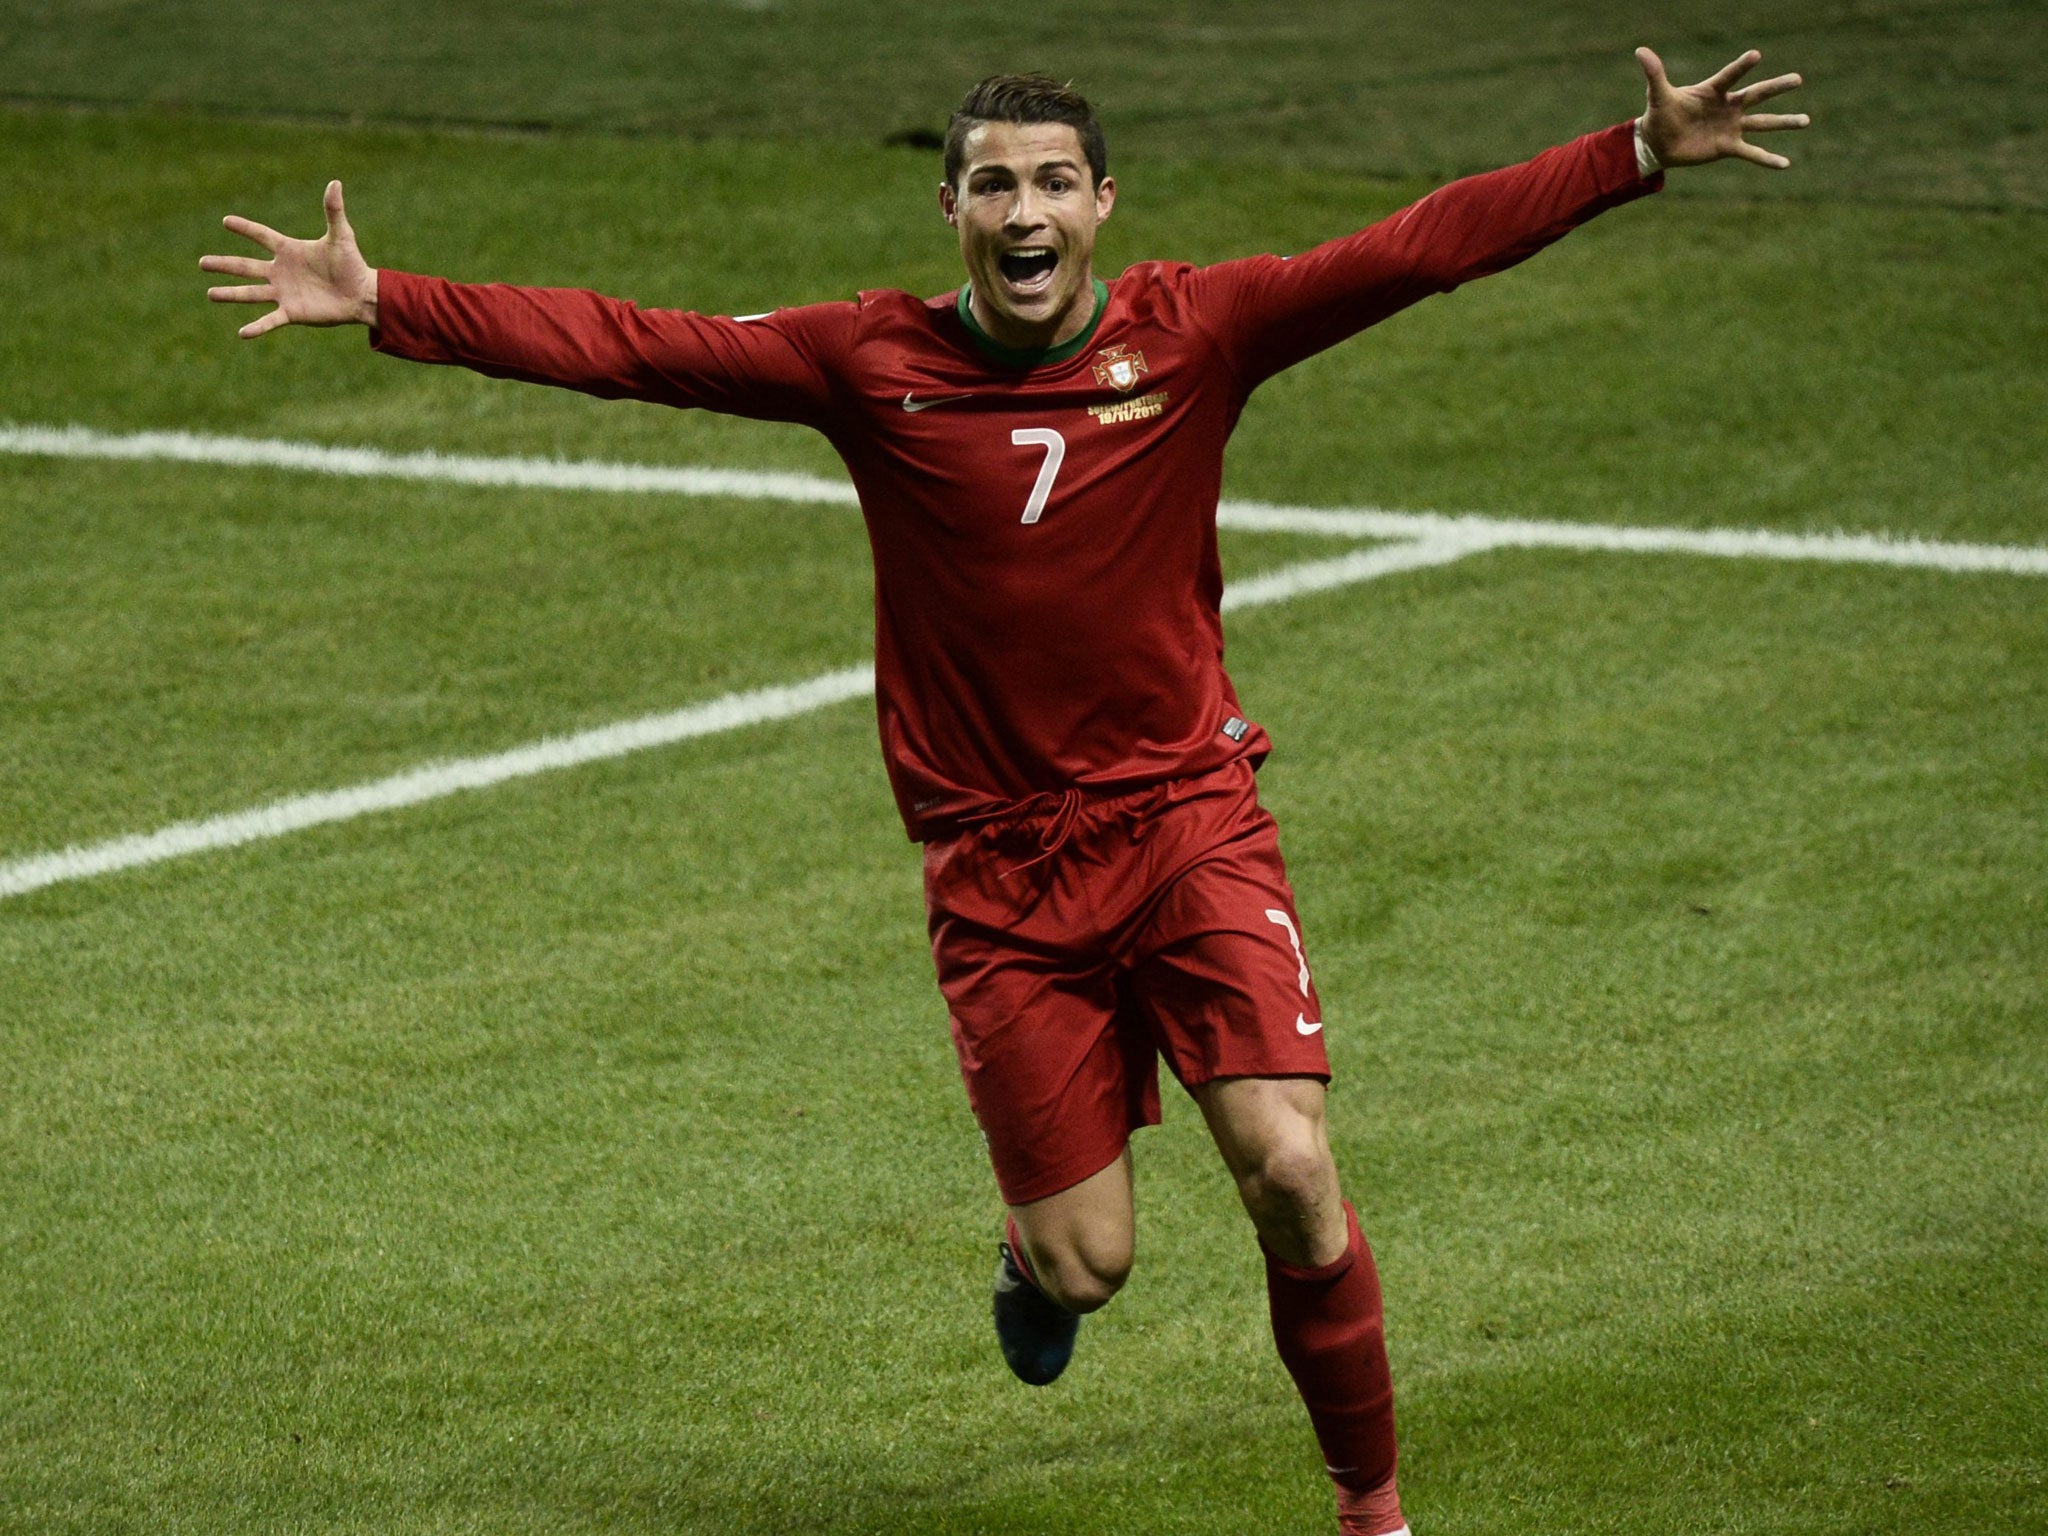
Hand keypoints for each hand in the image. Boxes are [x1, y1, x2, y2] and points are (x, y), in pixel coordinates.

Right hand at [200, 180, 377, 337]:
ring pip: (250, 293)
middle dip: (224, 265)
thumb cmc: (352, 265)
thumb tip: (335, 182)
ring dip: (230, 294)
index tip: (226, 221)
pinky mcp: (292, 312)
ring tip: (210, 293)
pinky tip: (241, 333)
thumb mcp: (342, 236)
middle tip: (201, 263)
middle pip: (246, 267)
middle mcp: (281, 272)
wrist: (363, 295)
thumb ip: (334, 211)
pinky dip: (257, 327)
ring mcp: (284, 293)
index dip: (245, 228)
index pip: (262, 236)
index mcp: (289, 251)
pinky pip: (270, 320)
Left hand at [1636, 47, 1808, 170]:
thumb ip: (1654, 73)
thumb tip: (1640, 50)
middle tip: (1798, 79)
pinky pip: (1752, 153)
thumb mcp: (1658, 94)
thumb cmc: (1661, 114)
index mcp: (1713, 91)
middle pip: (1757, 94)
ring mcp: (1731, 126)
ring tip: (1805, 121)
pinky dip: (1768, 159)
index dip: (1741, 67)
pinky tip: (1786, 164)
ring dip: (1784, 122)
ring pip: (1763, 123)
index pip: (1729, 76)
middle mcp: (1728, 106)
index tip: (1755, 55)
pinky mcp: (1728, 147)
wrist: (1659, 143)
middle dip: (1777, 87)